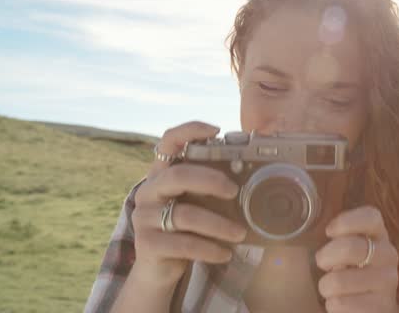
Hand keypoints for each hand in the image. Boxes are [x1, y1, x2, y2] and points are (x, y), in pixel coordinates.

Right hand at [129, 121, 247, 287]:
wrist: (159, 269)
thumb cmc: (185, 230)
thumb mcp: (196, 204)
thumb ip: (211, 189)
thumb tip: (254, 178)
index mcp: (161, 174)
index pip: (168, 141)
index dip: (189, 130)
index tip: (216, 129)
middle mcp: (149, 191)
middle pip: (178, 175)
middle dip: (211, 180)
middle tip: (234, 191)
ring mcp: (144, 217)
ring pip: (186, 214)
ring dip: (218, 225)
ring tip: (240, 234)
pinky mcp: (147, 244)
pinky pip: (183, 243)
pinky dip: (209, 248)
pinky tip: (225, 253)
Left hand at [315, 206, 398, 312]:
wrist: (374, 305)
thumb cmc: (353, 270)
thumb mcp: (349, 249)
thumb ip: (342, 237)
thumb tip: (328, 232)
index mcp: (379, 235)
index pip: (371, 217)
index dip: (346, 222)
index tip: (329, 232)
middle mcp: (388, 255)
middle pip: (349, 247)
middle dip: (325, 257)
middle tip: (323, 264)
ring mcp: (387, 282)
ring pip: (338, 281)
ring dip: (326, 286)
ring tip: (333, 288)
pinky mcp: (381, 307)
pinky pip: (340, 304)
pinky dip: (332, 305)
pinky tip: (342, 303)